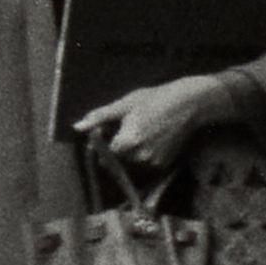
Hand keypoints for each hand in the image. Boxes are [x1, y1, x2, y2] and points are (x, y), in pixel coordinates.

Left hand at [70, 71, 231, 170]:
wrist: (188, 104)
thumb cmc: (154, 99)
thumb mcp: (124, 104)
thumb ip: (99, 117)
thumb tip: (77, 127)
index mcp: (126, 142)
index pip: (104, 151)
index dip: (104, 141)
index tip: (109, 129)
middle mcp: (139, 157)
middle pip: (118, 158)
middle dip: (119, 145)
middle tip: (130, 125)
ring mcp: (153, 163)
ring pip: (132, 161)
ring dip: (132, 150)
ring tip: (144, 129)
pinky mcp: (163, 165)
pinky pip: (146, 163)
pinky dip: (146, 153)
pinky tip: (154, 136)